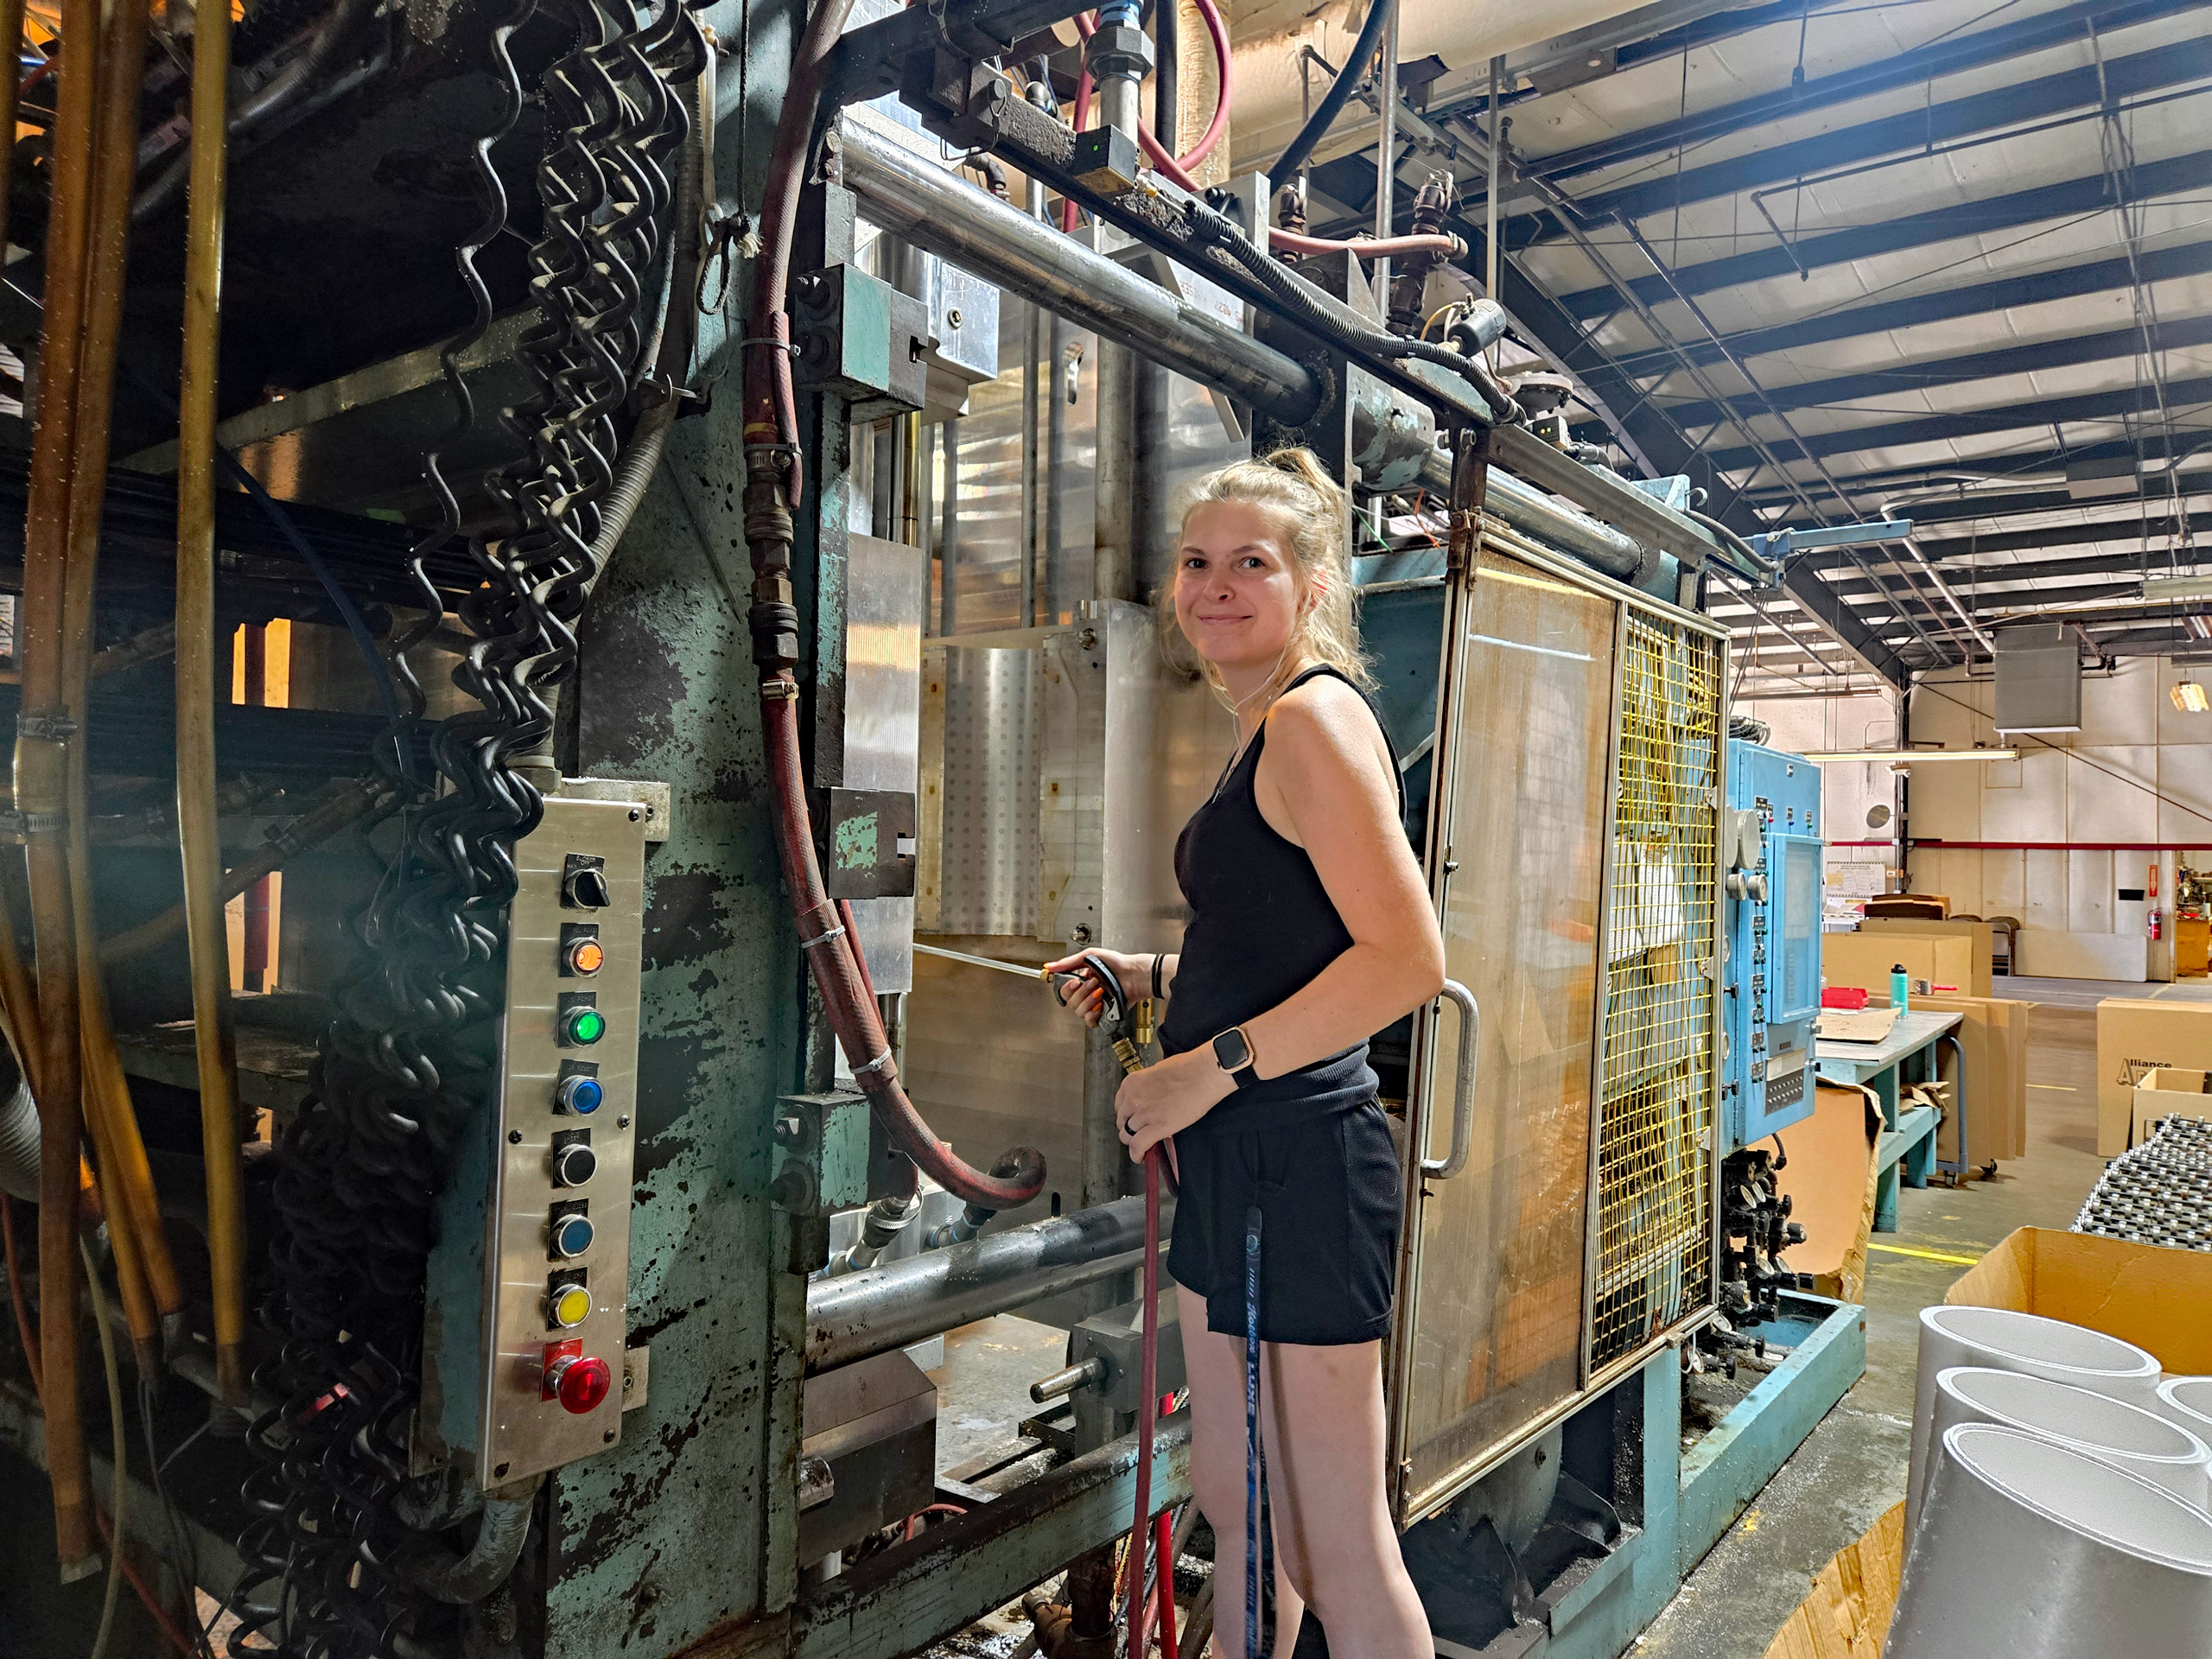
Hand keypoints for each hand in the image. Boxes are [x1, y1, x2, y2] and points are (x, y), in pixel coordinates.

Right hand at [1042, 948, 1149, 1027]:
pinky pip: (1090, 1021)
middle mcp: (1086, 993)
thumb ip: (1067, 963)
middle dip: (1082, 992)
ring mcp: (1094, 1004)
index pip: (1064, 990)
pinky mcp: (1103, 1014)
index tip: (1075, 981)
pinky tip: (1100, 1005)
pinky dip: (1093, 1014)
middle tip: (1094, 983)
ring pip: (1079, 1011)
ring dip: (1089, 1000)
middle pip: (1070, 1002)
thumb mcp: (1089, 956)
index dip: (1067, 988)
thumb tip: (1049, 966)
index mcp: (1081, 981)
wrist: (1134, 974)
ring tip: (1101, 991)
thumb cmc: (1117, 963)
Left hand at [1115, 1048, 1232, 1161]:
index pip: (1119, 1106)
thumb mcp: (1159, 1071)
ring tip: (1141, 1145)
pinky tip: (1140, 1157)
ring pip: (1127, 1136)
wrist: (1204, 1074)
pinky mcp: (1158, 1127)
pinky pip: (1138, 1146)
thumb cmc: (1188, 1068)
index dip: (1127, 1115)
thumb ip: (1149, 1086)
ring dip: (1133, 1142)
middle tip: (1140, 1131)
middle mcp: (1133, 1099)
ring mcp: (1144, 1114)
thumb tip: (1152, 1096)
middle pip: (1122, 1122)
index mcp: (1132, 1083)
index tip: (1132, 1119)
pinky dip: (1137, 1154)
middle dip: (1130, 1128)